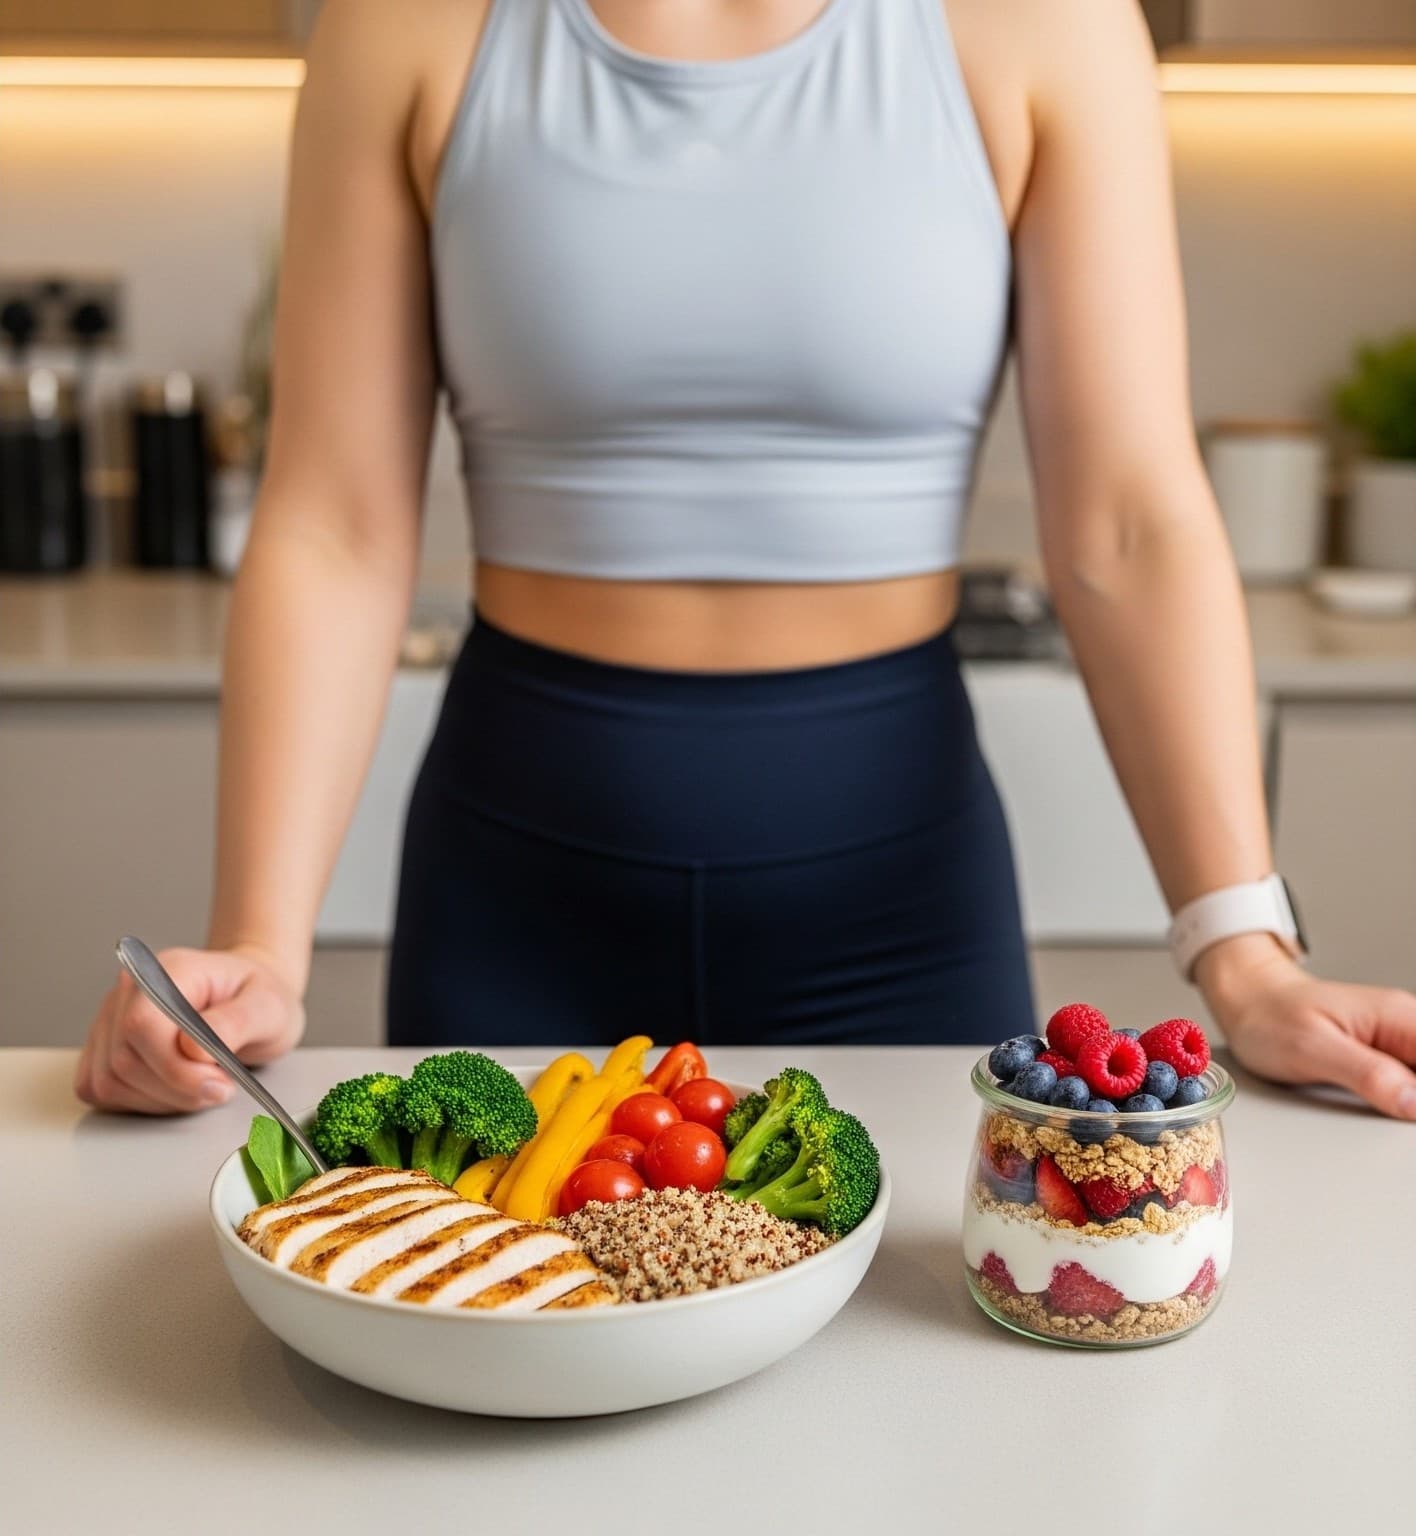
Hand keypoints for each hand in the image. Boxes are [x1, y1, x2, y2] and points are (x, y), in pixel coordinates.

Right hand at [75, 945, 305, 1114]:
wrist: (250, 1000)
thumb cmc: (258, 998)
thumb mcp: (269, 1006)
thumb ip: (235, 1023)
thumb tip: (194, 1049)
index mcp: (168, 970)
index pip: (142, 1025)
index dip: (174, 1067)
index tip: (218, 1083)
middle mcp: (130, 992)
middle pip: (124, 1061)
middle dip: (177, 1089)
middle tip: (220, 1087)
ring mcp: (111, 1020)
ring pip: (110, 1082)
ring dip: (162, 1099)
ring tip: (203, 1085)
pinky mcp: (104, 1048)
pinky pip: (102, 1090)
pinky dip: (142, 1102)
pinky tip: (177, 1089)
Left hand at [1196, 934, 1415, 1120]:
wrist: (1247, 1001)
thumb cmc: (1270, 1017)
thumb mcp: (1313, 1048)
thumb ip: (1368, 1074)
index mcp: (1399, 1017)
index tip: (1410, 1117)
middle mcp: (1404, 1027)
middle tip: (1397, 1119)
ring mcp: (1395, 1043)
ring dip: (1411, 1105)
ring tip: (1389, 1115)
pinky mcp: (1383, 1058)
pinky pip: (1410, 1083)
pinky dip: (1406, 1102)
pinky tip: (1393, 1114)